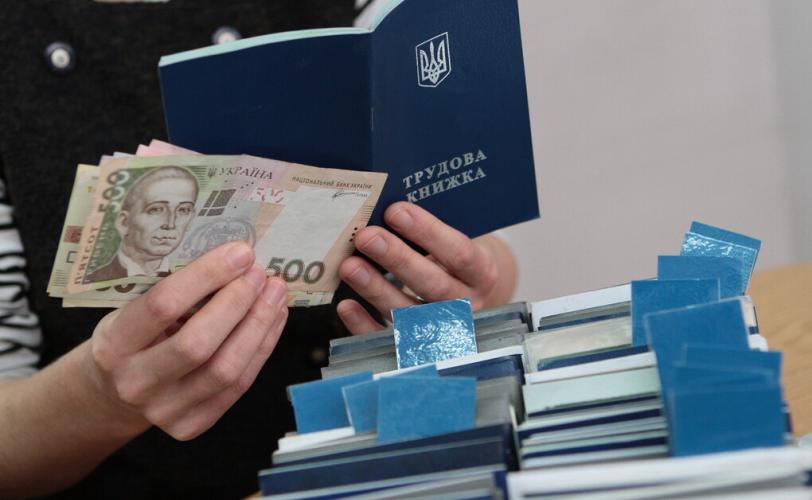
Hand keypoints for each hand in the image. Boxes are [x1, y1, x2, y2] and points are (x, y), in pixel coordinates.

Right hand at [85, 241, 288, 439]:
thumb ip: (173, 291)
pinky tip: (274, 319)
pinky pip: (238, 386)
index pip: (163, 305)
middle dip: (238, 302)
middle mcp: (135, 383)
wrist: (113, 394)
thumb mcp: (132, 310)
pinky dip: (262, 347)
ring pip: (226, 369)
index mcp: (113, 345)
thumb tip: (234, 258)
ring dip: (258, 324)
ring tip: (275, 293)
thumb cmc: (132, 338)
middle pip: (197, 342)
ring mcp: (164, 411)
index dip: (207, 276)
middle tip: (260, 272)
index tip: (240, 252)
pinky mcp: (191, 426)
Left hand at [337, 202, 516, 334]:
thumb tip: (386, 208)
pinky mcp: (418, 347)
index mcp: (481, 273)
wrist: (466, 296)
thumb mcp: (454, 243)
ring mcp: (443, 329)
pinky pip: (390, 340)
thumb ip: (430, 234)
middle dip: (398, 259)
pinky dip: (366, 325)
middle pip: (434, 285)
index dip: (428, 232)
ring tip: (349, 266)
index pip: (459, 253)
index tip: (396, 211)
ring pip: (410, 314)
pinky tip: (346, 305)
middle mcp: (467, 304)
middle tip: (367, 236)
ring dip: (377, 290)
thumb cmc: (452, 261)